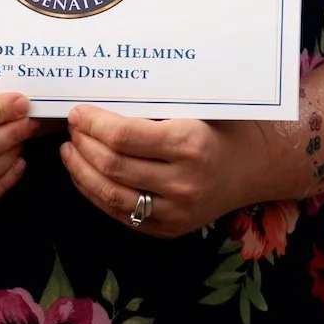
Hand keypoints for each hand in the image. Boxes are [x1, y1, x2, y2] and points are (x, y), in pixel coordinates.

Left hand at [61, 105, 270, 237]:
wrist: (254, 167)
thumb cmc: (221, 127)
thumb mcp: (195, 107)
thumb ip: (154, 105)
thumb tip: (103, 94)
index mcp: (188, 143)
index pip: (123, 136)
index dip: (93, 124)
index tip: (78, 112)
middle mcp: (182, 181)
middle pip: (113, 165)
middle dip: (83, 144)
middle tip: (71, 127)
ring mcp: (176, 210)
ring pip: (111, 194)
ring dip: (81, 171)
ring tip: (69, 150)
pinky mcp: (169, 229)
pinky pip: (122, 214)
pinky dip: (96, 194)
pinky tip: (84, 175)